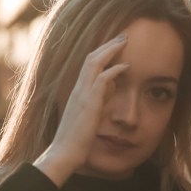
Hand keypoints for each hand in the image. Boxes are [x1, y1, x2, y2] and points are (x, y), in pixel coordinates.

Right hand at [34, 34, 129, 185]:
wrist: (63, 153)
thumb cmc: (74, 142)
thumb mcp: (85, 119)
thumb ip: (94, 105)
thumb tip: (107, 95)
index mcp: (76, 93)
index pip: (88, 65)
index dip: (101, 53)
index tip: (114, 46)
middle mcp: (78, 89)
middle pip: (91, 58)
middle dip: (108, 45)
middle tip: (122, 36)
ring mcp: (82, 94)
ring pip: (95, 62)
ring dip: (111, 50)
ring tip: (125, 41)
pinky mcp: (89, 103)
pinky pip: (102, 79)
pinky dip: (115, 70)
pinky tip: (127, 66)